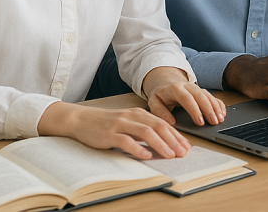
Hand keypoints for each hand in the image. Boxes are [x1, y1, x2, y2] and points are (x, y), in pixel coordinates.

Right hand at [38, 101, 190, 159]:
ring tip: (169, 154)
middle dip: (173, 140)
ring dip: (160, 144)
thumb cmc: (107, 123)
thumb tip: (164, 142)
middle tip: (182, 152)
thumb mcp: (128, 122)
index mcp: (139, 113)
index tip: (186, 146)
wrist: (81, 119)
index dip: (176, 135)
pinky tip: (146, 155)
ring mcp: (120, 124)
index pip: (163, 123)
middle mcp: (132, 117)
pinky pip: (126, 141)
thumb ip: (144, 129)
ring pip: (145, 132)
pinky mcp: (109, 134)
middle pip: (158, 126)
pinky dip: (137, 148)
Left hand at [142, 66, 225, 127]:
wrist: (166, 83)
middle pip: (201, 96)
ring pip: (208, 96)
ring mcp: (196, 88)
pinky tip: (222, 112)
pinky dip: (218, 104)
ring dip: (215, 107)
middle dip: (209, 109)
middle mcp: (188, 86)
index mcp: (175, 89)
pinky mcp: (202, 91)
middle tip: (214, 122)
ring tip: (220, 119)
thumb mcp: (154, 102)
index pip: (187, 98)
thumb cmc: (161, 96)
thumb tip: (171, 122)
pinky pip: (212, 96)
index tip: (200, 122)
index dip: (195, 110)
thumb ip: (160, 112)